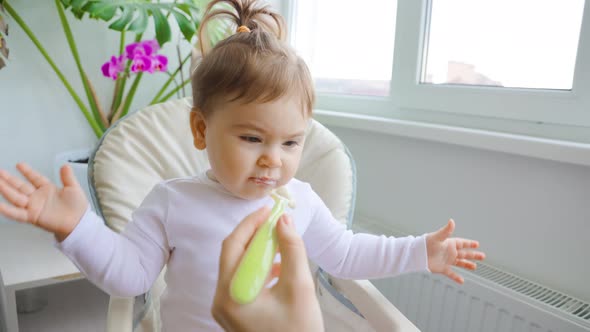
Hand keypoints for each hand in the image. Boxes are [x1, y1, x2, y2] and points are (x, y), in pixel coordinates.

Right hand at [0, 163, 87, 240]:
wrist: (79, 222)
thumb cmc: (77, 207)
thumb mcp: (73, 188)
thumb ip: (67, 177)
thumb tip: (65, 165)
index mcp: (47, 189)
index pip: (35, 178)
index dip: (27, 172)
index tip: (19, 164)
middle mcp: (38, 197)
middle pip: (20, 187)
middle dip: (9, 179)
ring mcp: (34, 207)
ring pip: (16, 197)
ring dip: (5, 190)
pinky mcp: (32, 217)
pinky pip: (17, 214)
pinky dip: (8, 210)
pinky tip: (0, 205)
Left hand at [212, 207, 323, 331]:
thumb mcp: (299, 288)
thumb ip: (292, 250)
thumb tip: (284, 221)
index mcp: (231, 295)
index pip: (235, 246)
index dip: (252, 223)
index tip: (270, 208)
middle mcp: (221, 301)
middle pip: (232, 254)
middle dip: (253, 233)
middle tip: (274, 218)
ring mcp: (226, 309)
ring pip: (237, 266)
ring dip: (257, 249)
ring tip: (279, 238)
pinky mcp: (235, 313)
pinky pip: (242, 280)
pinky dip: (257, 266)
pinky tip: (277, 263)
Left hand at [426, 219, 485, 283]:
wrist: (417, 254)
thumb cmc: (425, 244)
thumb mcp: (438, 237)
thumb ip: (446, 231)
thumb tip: (452, 221)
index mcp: (449, 244)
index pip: (462, 243)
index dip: (469, 243)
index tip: (477, 244)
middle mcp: (449, 252)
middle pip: (464, 253)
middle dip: (473, 255)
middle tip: (483, 256)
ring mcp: (446, 260)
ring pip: (459, 263)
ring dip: (467, 265)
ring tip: (474, 267)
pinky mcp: (442, 268)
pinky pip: (451, 273)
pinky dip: (456, 277)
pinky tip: (462, 281)